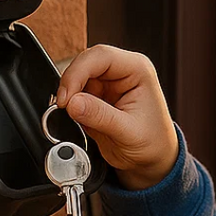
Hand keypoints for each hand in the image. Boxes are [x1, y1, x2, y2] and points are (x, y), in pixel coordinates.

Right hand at [55, 45, 178, 183]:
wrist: (152, 158)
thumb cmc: (152, 142)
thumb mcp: (128, 132)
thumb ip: (100, 116)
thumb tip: (72, 103)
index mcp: (138, 69)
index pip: (101, 56)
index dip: (78, 73)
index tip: (66, 98)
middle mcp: (123, 70)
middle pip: (85, 62)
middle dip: (71, 83)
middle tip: (63, 107)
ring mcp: (109, 81)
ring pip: (77, 77)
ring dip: (70, 95)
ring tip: (76, 116)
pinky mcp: (97, 94)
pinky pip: (75, 92)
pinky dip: (70, 104)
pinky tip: (77, 117)